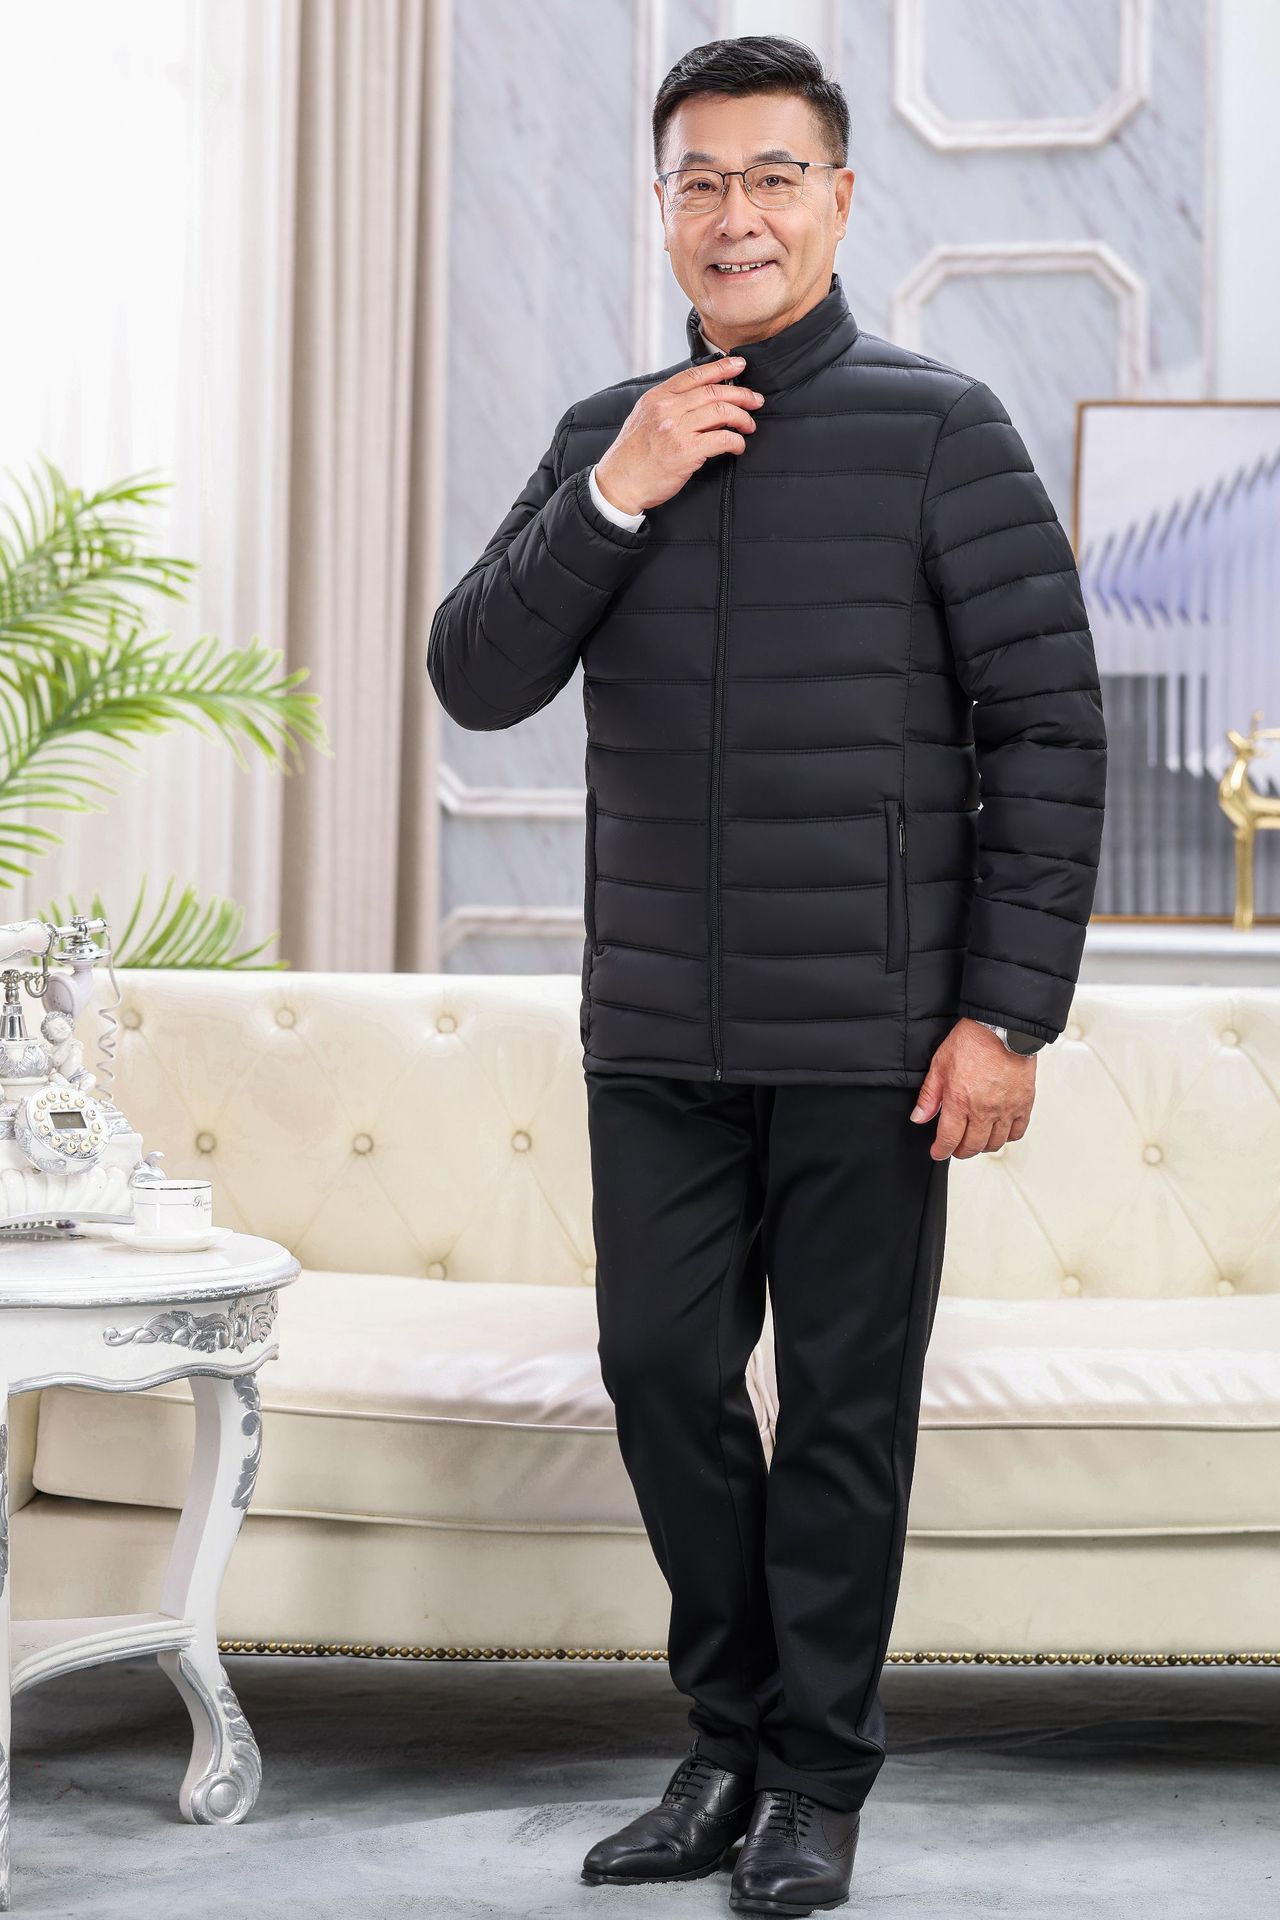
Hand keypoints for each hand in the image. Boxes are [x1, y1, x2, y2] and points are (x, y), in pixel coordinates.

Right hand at [593, 356, 765, 514]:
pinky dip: (736, 442)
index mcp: (657, 397)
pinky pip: (722, 439)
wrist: (618, 484)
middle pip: (714, 391)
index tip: (740, 365)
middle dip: (742, 394)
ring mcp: (676, 429)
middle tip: (755, 401)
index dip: (722, 367)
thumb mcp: (643, 418)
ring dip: (742, 418)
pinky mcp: (686, 451)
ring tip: (749, 425)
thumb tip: (694, 397)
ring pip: (722, 411)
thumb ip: (666, 404)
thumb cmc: (632, 456)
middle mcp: (667, 408)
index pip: (695, 374)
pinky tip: (738, 446)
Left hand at [909, 1017, 1035, 1160]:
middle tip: (956, 1148)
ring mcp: (1006, 1109)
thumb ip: (929, 1096)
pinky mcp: (1024, 1103)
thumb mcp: (940, 1065)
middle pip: (972, 1146)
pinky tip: (999, 1131)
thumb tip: (919, 1117)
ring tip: (976, 1139)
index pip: (949, 1139)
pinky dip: (1007, 1137)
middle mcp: (984, 1110)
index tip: (938, 1152)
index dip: (941, 1151)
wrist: (1002, 1027)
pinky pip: (1017, 1132)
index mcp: (960, 1101)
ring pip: (995, 1143)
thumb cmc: (972, 1041)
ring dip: (983, 1146)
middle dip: (961, 1151)